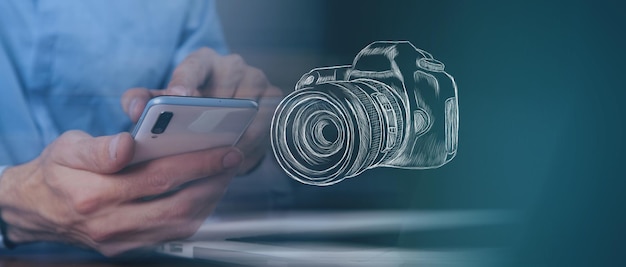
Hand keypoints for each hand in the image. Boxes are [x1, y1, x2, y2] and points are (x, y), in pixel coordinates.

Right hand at [0, 130, 242, 255]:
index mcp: (94, 194)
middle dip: (212, 181)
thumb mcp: (66, 149)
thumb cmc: (55, 174)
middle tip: (232, 159)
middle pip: (177, 205)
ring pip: (179, 225)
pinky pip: (171, 236)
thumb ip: (98, 148)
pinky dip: (195, 215)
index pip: (157, 177)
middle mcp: (110, 223)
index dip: (196, 163)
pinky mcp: (127, 248)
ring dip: (209, 200)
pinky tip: (204, 194)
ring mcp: (120, 241)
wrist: (35, 211)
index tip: (222, 148)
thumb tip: (127, 144)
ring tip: (223, 174)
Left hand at [122, 47, 282, 173]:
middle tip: (200, 142)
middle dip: (213, 117)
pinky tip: (236, 160)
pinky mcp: (274, 98)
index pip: (194, 67)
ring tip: (217, 157)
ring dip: (235, 134)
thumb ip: (140, 101)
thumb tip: (135, 110)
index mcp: (201, 61)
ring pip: (249, 108)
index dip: (186, 84)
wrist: (223, 113)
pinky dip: (251, 143)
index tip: (180, 99)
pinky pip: (265, 122)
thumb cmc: (189, 107)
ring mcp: (257, 80)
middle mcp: (232, 66)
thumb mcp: (161, 101)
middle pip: (226, 90)